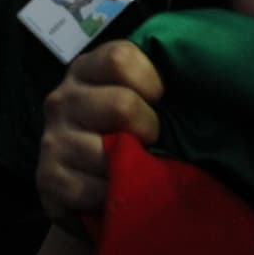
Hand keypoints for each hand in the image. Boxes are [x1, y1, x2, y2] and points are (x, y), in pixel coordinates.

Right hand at [37, 41, 163, 223]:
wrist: (92, 190)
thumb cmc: (129, 134)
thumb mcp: (140, 97)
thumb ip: (159, 80)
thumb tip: (205, 72)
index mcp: (86, 70)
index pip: (119, 58)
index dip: (151, 81)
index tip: (159, 100)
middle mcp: (62, 99)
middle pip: (122, 105)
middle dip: (149, 129)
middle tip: (148, 142)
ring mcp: (52, 139)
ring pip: (108, 152)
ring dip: (131, 167)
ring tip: (131, 168)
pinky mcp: (48, 179)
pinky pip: (94, 189)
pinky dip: (114, 196)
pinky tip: (114, 191)